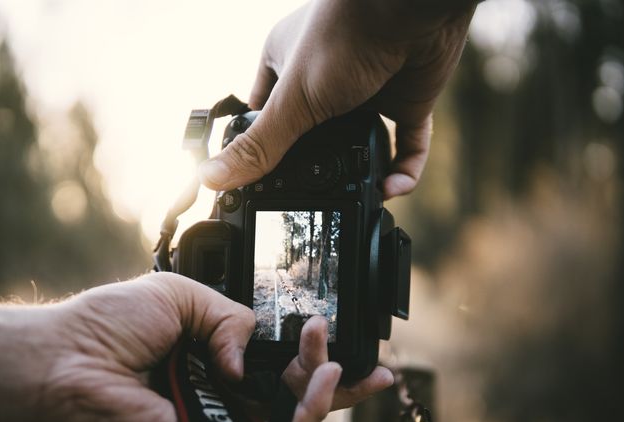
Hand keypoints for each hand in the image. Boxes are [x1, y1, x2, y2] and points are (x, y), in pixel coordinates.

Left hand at [0, 273, 391, 421]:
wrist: (63, 363)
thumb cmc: (106, 326)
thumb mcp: (182, 295)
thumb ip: (232, 316)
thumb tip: (253, 352)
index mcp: (212, 359)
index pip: (275, 361)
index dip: (311, 352)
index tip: (335, 333)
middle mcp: (220, 394)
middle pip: (292, 392)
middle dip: (326, 369)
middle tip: (331, 340)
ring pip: (292, 416)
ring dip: (322, 386)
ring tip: (331, 357)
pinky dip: (305, 411)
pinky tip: (321, 379)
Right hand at [199, 0, 476, 198]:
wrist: (410, 7)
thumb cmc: (345, 36)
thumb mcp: (293, 101)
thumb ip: (259, 145)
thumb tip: (213, 178)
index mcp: (285, 67)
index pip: (262, 116)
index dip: (258, 149)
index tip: (255, 185)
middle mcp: (325, 80)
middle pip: (312, 137)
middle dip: (314, 167)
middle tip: (310, 199)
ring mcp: (368, 92)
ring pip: (360, 145)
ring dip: (360, 173)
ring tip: (355, 198)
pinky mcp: (406, 101)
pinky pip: (406, 145)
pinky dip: (402, 169)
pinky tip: (392, 186)